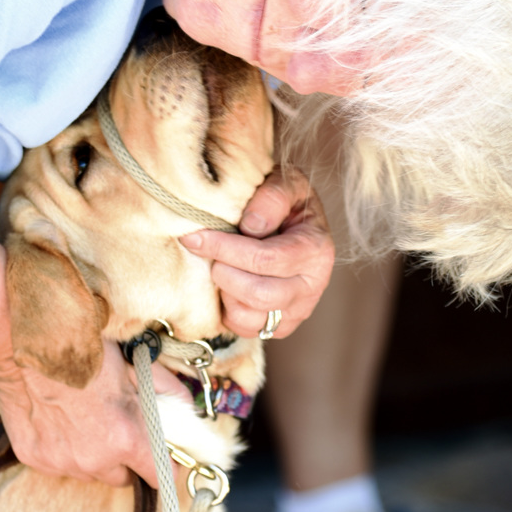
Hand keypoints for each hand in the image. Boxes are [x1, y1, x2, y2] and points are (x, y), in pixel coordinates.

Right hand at [0, 337, 188, 488]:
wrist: (26, 340)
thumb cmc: (84, 347)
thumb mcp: (137, 365)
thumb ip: (167, 394)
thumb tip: (186, 411)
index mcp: (125, 438)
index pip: (160, 478)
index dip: (165, 465)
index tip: (164, 456)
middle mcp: (94, 459)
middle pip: (124, 479)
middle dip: (127, 458)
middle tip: (118, 426)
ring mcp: (61, 462)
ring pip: (91, 472)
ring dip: (94, 455)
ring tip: (85, 417)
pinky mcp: (35, 458)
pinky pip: (60, 464)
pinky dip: (64, 448)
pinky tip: (59, 417)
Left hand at [179, 166, 333, 337]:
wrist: (295, 223)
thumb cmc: (287, 201)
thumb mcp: (287, 183)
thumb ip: (273, 196)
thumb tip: (251, 226)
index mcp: (317, 250)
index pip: (264, 259)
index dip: (224, 249)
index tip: (195, 236)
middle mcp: (312, 286)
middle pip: (258, 294)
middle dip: (223, 273)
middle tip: (207, 252)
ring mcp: (299, 310)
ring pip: (248, 316)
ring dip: (225, 291)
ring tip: (221, 266)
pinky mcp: (281, 326)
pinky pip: (245, 329)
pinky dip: (228, 309)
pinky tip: (228, 284)